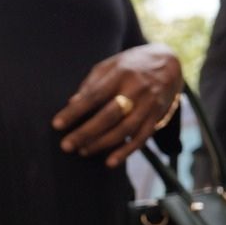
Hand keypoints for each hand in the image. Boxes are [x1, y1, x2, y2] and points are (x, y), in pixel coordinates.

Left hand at [53, 43, 183, 167]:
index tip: (57, 125)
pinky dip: (126, 152)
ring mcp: (149, 104)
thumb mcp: (109, 66)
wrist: (169, 62)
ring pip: (125, 129)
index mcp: (120, 74)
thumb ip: (90, 84)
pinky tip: (110, 162)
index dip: (75, 112)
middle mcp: (137, 90)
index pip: (93, 96)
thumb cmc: (129, 65)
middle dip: (86, 133)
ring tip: (83, 152)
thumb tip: (71, 103)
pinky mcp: (158, 116)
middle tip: (66, 146)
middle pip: (109, 116)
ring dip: (102, 144)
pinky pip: (142, 137)